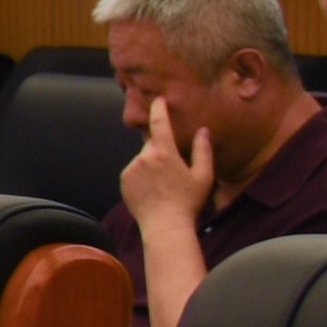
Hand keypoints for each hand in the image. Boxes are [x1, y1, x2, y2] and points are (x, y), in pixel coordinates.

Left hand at [116, 106, 213, 237]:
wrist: (164, 225)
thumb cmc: (188, 201)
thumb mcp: (203, 175)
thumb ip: (203, 150)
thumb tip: (203, 130)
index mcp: (165, 153)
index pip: (159, 123)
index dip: (159, 109)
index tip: (158, 100)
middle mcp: (144, 157)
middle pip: (152, 143)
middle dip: (162, 149)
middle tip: (173, 169)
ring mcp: (131, 168)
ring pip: (143, 157)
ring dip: (152, 163)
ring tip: (163, 184)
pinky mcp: (123, 179)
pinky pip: (134, 170)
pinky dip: (142, 174)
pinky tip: (152, 189)